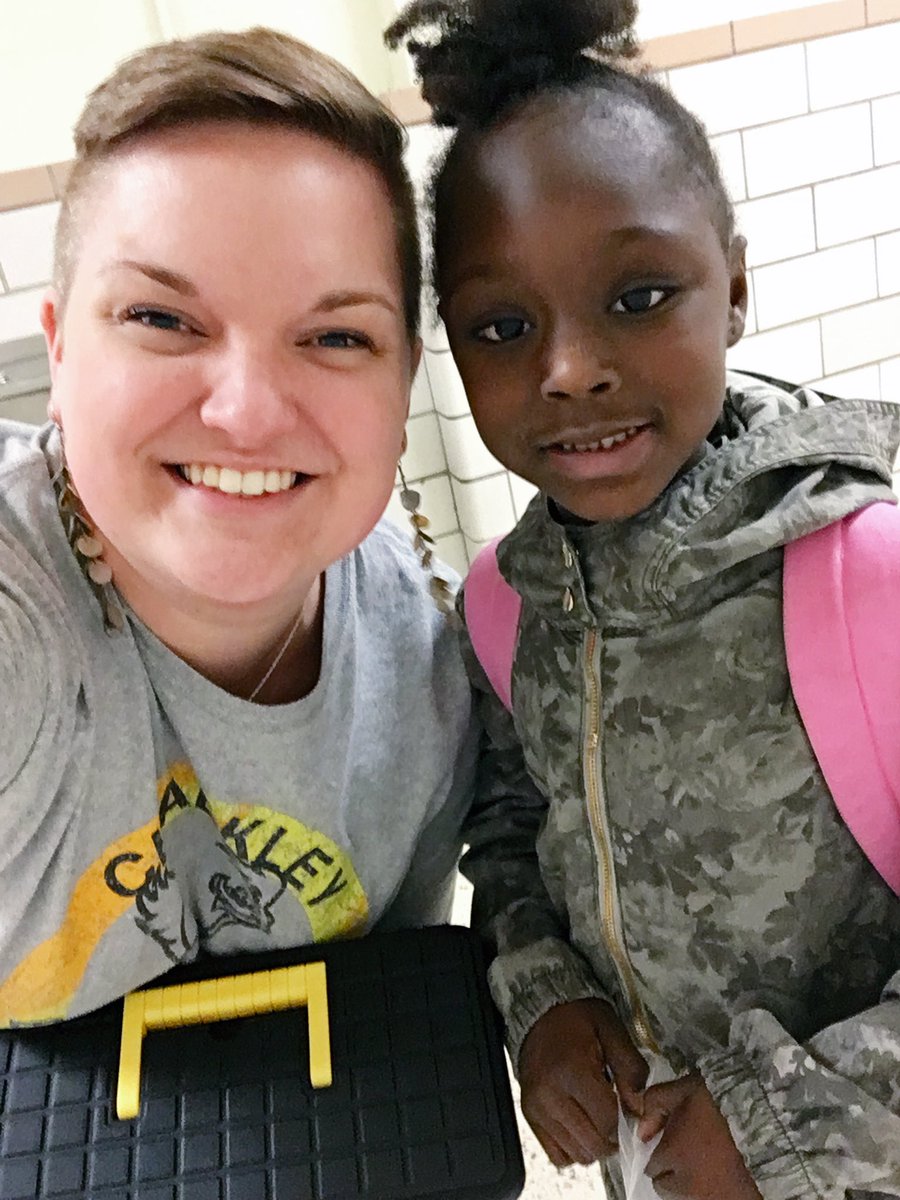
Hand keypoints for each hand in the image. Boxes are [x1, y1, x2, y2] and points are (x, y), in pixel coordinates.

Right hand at [518, 998, 647, 1166]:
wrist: (541, 1011)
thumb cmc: (578, 1018)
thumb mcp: (612, 1031)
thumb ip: (630, 1069)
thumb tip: (639, 1108)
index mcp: (571, 1072)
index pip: (607, 1122)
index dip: (625, 1121)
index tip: (628, 1108)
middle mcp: (549, 1095)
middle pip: (592, 1145)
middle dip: (612, 1138)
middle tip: (616, 1117)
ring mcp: (536, 1108)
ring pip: (576, 1155)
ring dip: (594, 1144)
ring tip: (598, 1119)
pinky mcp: (529, 1115)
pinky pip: (556, 1155)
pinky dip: (573, 1148)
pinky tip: (581, 1126)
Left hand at [639, 1074, 761, 1199]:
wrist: (766, 1124)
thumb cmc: (722, 1103)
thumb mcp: (684, 1088)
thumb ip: (655, 1103)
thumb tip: (641, 1131)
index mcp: (671, 1155)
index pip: (651, 1167)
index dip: (660, 1153)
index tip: (671, 1144)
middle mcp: (684, 1184)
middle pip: (665, 1187)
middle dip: (669, 1174)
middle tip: (686, 1156)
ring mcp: (706, 1198)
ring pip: (685, 1197)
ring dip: (688, 1185)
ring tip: (703, 1166)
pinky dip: (710, 1192)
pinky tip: (719, 1175)